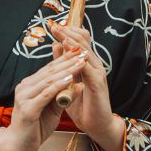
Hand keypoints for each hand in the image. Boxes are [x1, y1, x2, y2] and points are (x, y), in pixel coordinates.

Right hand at [1, 45, 87, 150]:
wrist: (18, 145)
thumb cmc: (35, 127)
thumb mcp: (53, 109)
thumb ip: (64, 96)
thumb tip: (80, 84)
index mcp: (30, 85)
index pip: (50, 68)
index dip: (65, 59)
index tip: (79, 50)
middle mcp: (25, 87)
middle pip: (50, 71)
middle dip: (68, 60)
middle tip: (83, 51)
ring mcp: (25, 96)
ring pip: (49, 80)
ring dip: (67, 70)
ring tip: (80, 62)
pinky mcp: (28, 108)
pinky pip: (46, 94)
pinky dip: (59, 86)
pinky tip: (69, 79)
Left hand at [48, 21, 124, 150]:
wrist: (97, 125)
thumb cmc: (82, 104)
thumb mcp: (68, 81)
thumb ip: (63, 64)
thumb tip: (56, 44)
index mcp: (87, 63)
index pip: (79, 40)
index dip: (67, 31)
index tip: (53, 25)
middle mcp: (94, 64)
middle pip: (83, 40)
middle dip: (67, 31)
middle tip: (54, 25)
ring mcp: (98, 73)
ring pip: (85, 51)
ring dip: (72, 41)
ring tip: (60, 33)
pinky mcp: (98, 84)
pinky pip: (88, 68)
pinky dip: (78, 59)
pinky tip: (70, 53)